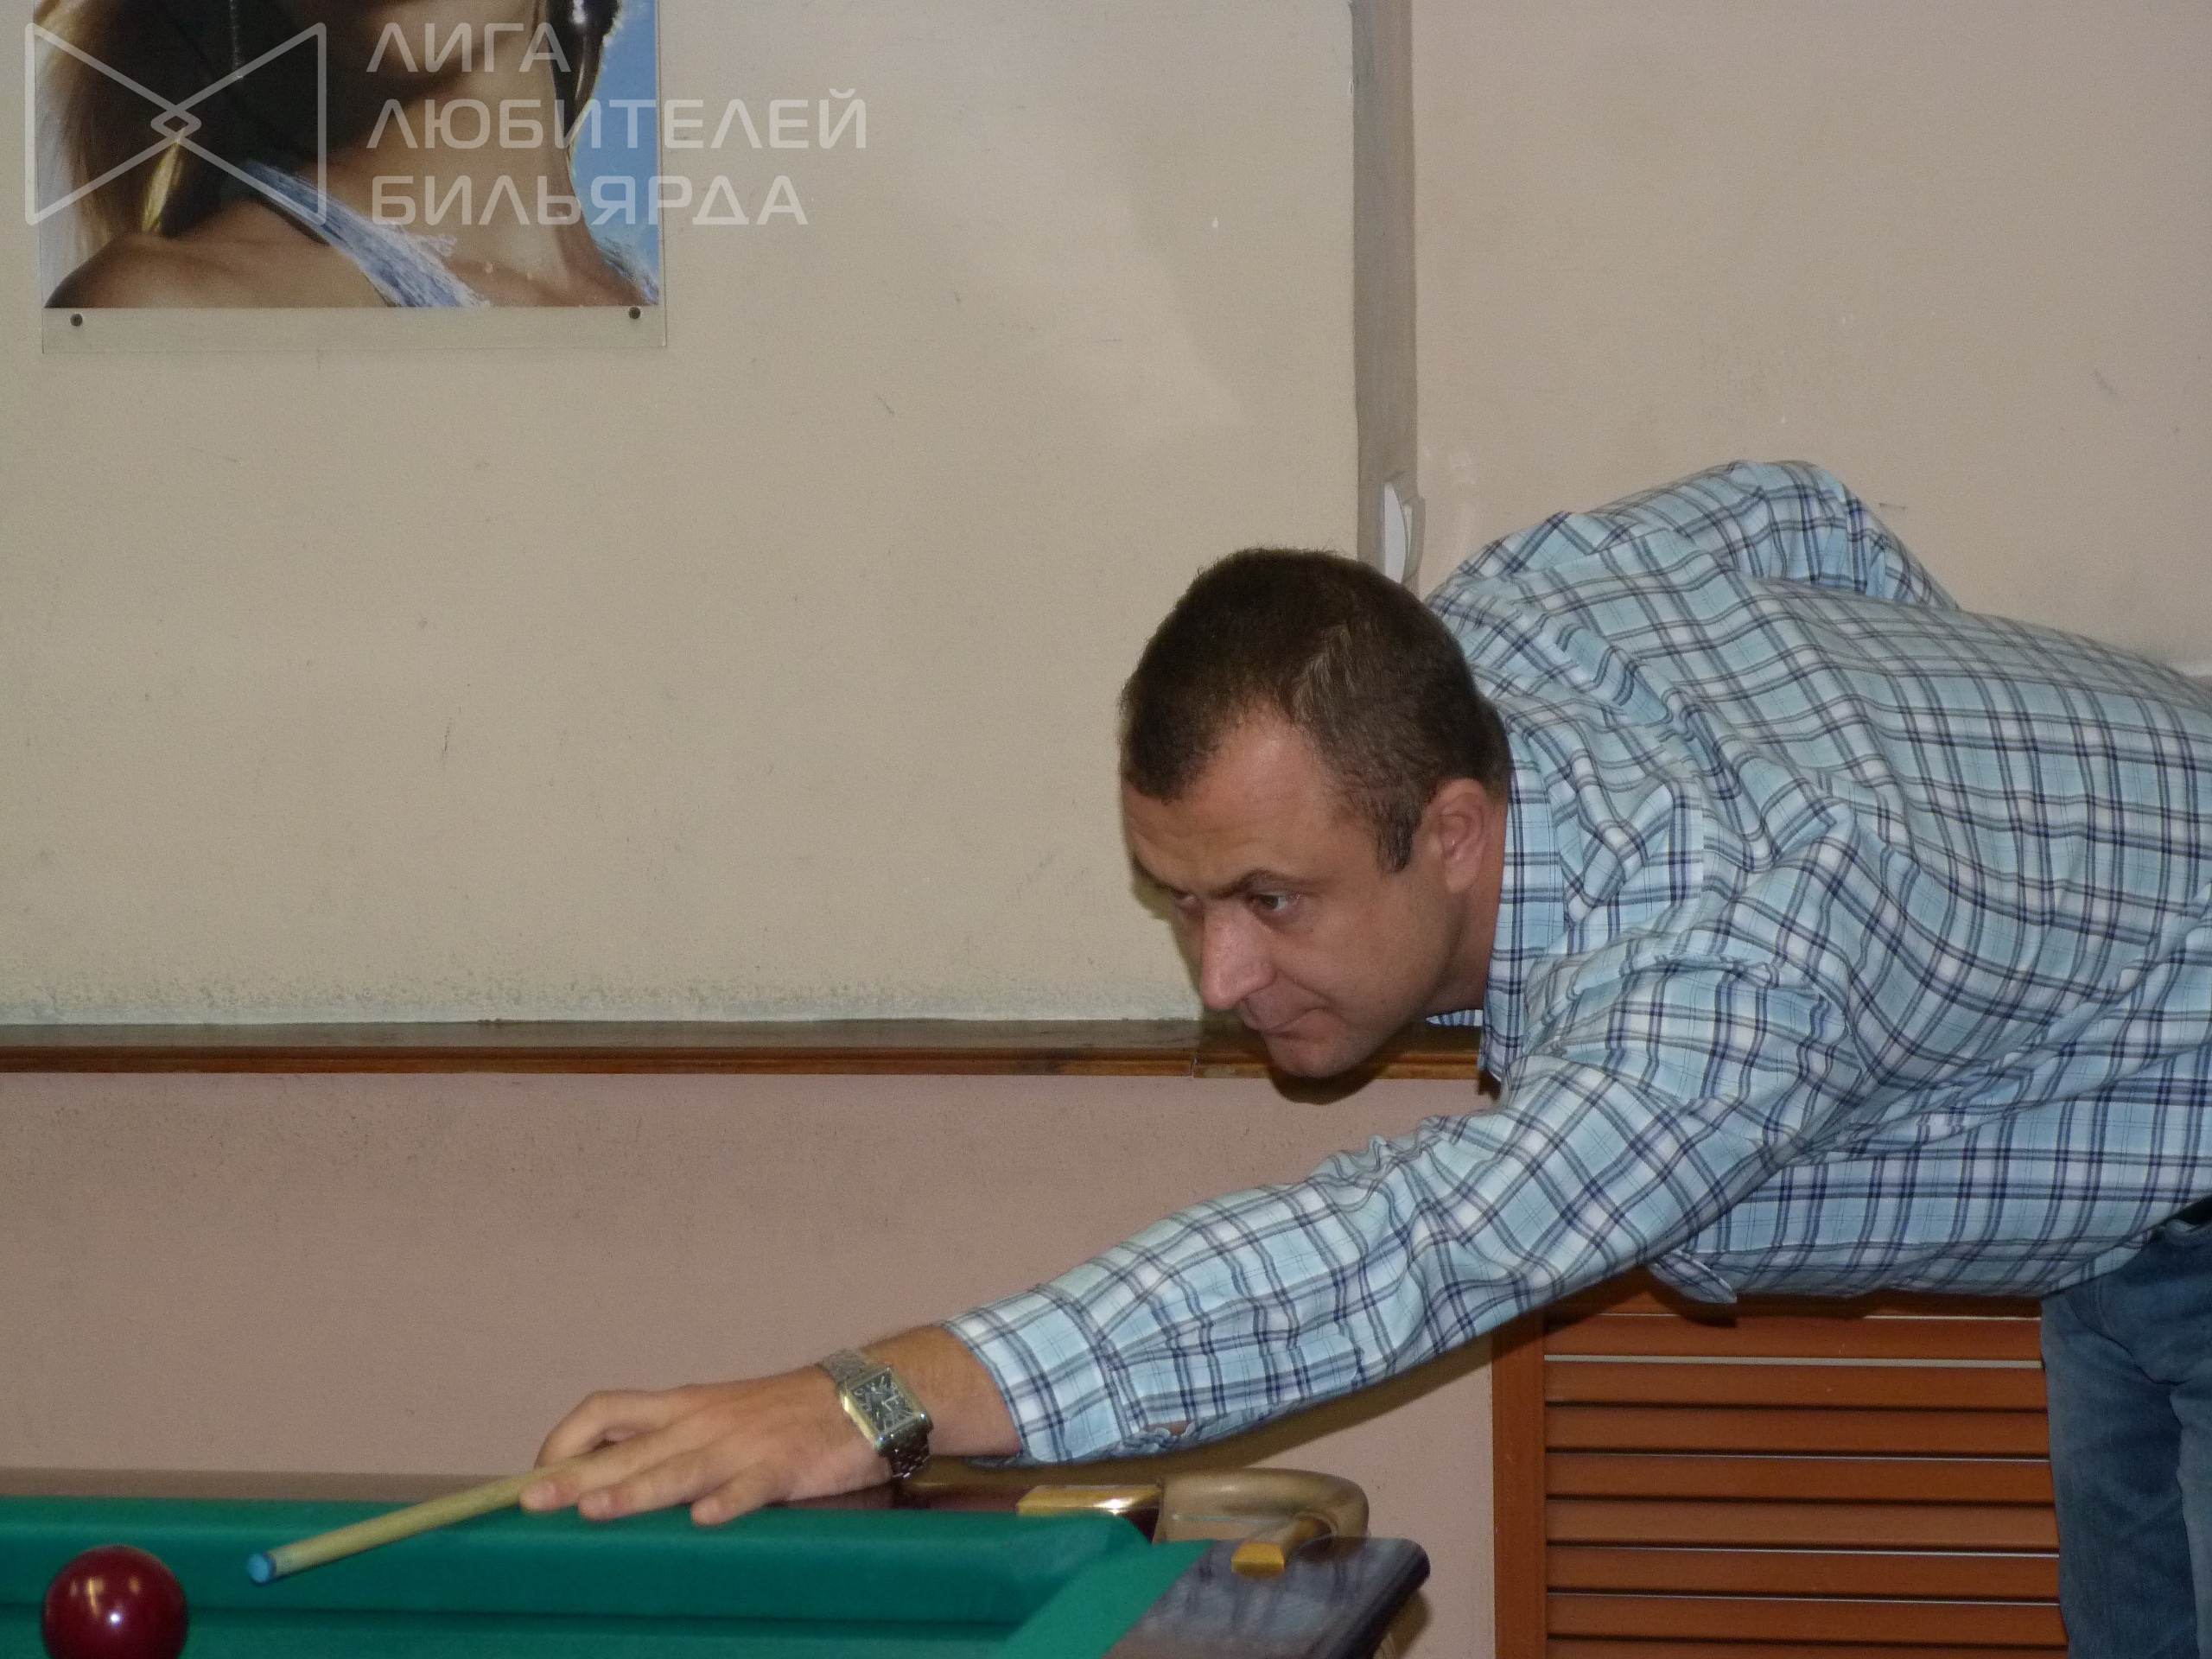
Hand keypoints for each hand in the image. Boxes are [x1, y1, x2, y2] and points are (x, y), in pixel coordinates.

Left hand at [521, 1327, 1020, 1525]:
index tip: (532, 1474)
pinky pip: (753, 1485)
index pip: (606, 1410)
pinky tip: (707, 1521)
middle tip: (531, 1502)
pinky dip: (729, 1502)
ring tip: (596, 1510)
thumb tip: (608, 1473)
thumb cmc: (787, 1414)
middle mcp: (704, 1421)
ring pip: (681, 1467)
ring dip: (637, 1490)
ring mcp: (745, 1443)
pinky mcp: (787, 1465)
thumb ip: (672, 1440)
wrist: (867, 1395)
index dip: (564, 1440)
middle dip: (577, 1475)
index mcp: (685, 1406)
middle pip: (630, 1447)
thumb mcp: (721, 1416)